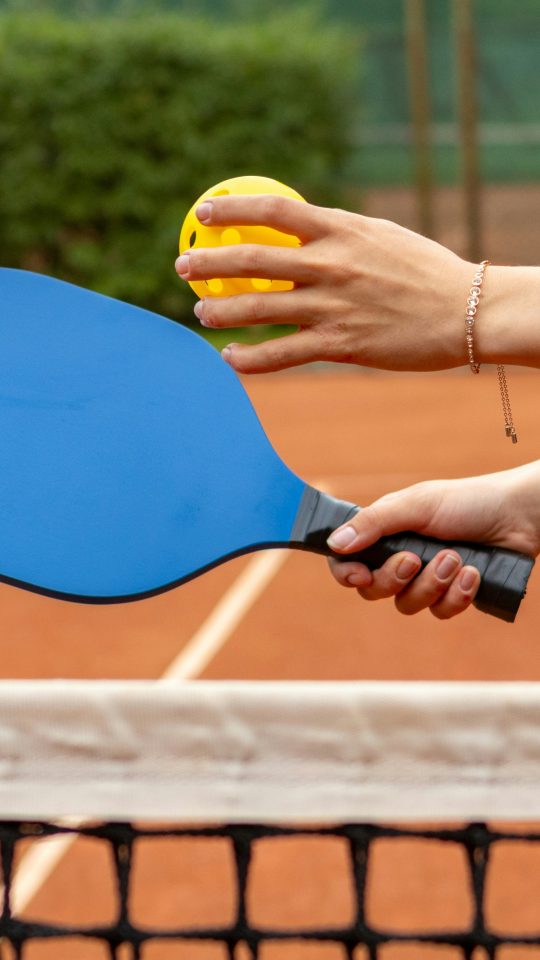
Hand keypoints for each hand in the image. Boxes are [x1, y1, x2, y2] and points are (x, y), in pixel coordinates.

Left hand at [175, 194, 473, 373]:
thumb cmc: (424, 272)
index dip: (232, 209)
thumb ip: (339, 233)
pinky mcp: (339, 345)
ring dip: (221, 312)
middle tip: (183, 268)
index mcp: (340, 230)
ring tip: (200, 314)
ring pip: (260, 308)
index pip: (273, 210)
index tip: (205, 213)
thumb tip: (303, 229)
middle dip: (209, 263)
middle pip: (252, 259)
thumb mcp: (381, 237)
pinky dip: (250, 359)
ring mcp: (332, 307)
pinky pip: (282, 354)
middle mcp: (330, 265)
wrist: (465, 312)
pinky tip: (231, 360)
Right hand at [326, 463, 539, 618]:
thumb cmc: (467, 502)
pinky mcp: (452, 596)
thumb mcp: (417, 505)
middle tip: (417, 558)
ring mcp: (426, 579)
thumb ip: (374, 524)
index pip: (347, 561)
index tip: (359, 576)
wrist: (519, 517)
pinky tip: (473, 574)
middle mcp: (401, 558)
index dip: (346, 573)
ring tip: (457, 558)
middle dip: (395, 578)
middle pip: (373, 590)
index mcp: (386, 533)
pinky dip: (457, 595)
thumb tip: (334, 543)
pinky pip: (440, 612)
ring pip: (407, 605)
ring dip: (432, 583)